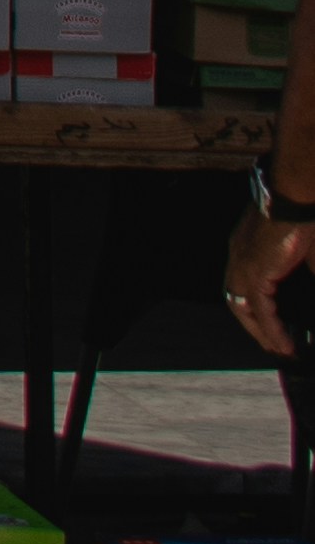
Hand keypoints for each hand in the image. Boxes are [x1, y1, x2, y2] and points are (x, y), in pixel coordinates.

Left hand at [230, 205, 314, 354]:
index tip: (269, 326)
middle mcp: (238, 254)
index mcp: (246, 245)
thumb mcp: (302, 249)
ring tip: (281, 351)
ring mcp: (243, 263)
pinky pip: (261, 310)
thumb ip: (306, 272)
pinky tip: (287, 345)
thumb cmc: (301, 211)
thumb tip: (312, 291)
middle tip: (274, 346)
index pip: (241, 282)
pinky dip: (273, 329)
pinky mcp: (255, 271)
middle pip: (237, 299)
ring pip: (245, 308)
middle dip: (254, 326)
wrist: (293, 192)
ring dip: (261, 333)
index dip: (253, 306)